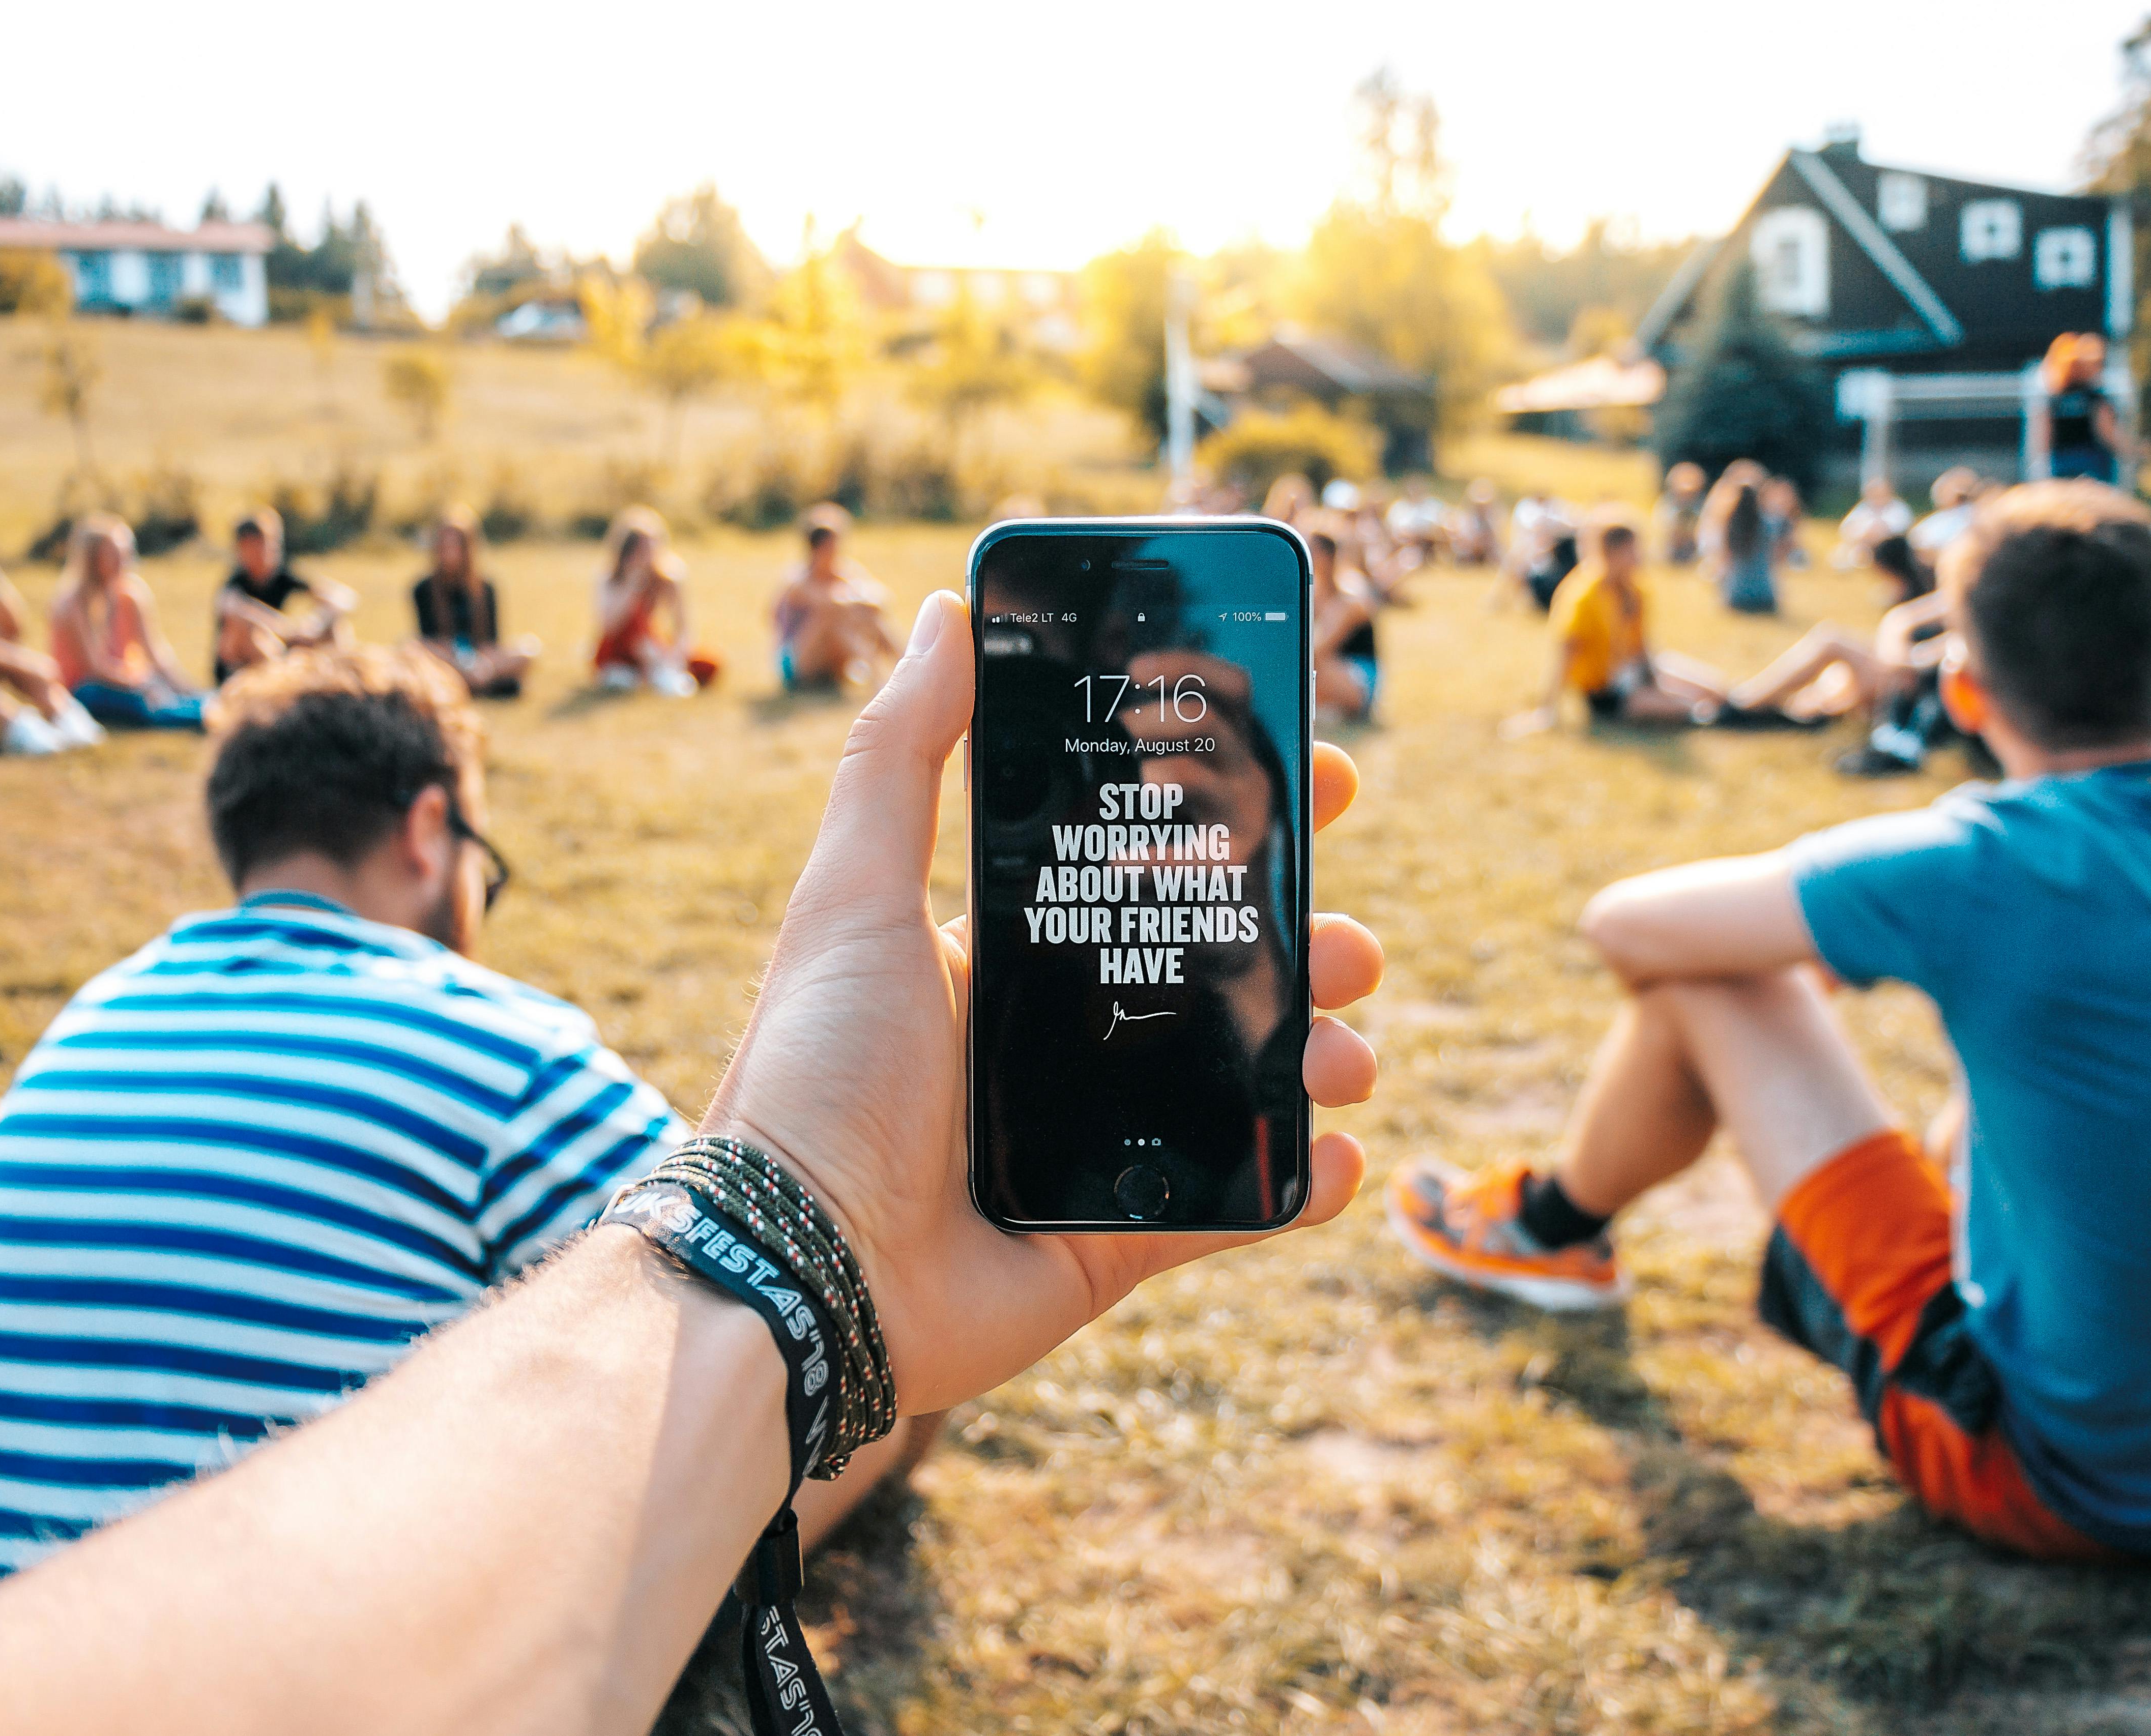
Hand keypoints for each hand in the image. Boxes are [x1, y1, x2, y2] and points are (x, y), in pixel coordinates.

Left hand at [699, 590, 1382, 1415]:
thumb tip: (946, 611)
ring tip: (1346, 1054)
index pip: (1143, 872)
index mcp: (1002, 957)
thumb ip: (901, 756)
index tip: (1316, 786)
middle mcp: (1056, 1043)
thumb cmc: (817, 1074)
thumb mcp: (853, 896)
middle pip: (1215, 974)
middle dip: (1303, 945)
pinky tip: (1338, 1155)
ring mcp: (1095, 1144)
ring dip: (1317, 1057)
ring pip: (1243, 1084)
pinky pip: (1235, 1206)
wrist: (798, 1270)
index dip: (1234, 830)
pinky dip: (1298, 1186)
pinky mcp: (1119, 1239)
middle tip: (1352, 938)